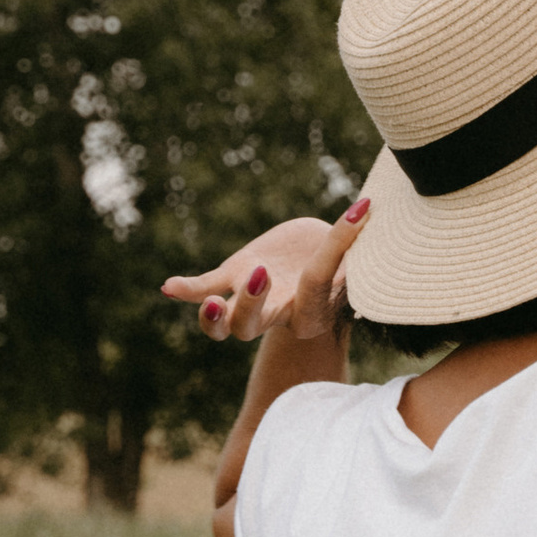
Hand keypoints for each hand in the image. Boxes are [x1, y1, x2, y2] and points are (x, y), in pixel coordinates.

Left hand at [160, 201, 369, 346]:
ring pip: (226, 322)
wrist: (316, 252)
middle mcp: (277, 315)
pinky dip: (187, 289)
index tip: (353, 217)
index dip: (332, 252)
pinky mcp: (231, 275)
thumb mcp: (350, 250)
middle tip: (261, 275)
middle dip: (250, 305)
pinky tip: (169, 286)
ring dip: (213, 317)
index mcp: (312, 315)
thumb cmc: (341, 256)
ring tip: (211, 304)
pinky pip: (205, 288)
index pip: (313, 289)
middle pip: (252, 326)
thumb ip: (351, 240)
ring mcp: (248, 298)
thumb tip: (366, 209)